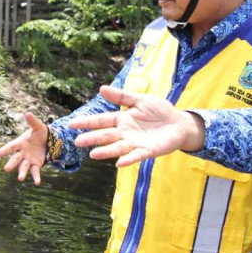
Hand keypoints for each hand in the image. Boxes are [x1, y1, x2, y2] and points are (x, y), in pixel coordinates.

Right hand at [0, 112, 48, 184]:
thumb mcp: (38, 126)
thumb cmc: (40, 132)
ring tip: (20, 178)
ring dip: (22, 172)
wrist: (49, 140)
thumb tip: (27, 113)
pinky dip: (36, 177)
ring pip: (23, 167)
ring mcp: (28, 160)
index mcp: (20, 143)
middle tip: (6, 169)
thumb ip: (32, 121)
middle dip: (11, 164)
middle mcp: (22, 153)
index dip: (4, 150)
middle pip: (15, 159)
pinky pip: (35, 172)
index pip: (11, 146)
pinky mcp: (36, 165)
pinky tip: (37, 182)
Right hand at [69, 85, 205, 166]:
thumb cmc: (160, 111)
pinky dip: (128, 160)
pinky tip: (119, 164)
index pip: (102, 121)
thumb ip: (122, 97)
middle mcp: (125, 133)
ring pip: (117, 147)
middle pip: (106, 135)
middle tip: (77, 141)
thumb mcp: (140, 100)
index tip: (72, 124)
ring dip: (106, 151)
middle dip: (92, 138)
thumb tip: (101, 88)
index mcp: (122, 119)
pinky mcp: (148, 151)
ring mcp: (135, 143)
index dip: (87, 122)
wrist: (179, 123)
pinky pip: (136, 156)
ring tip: (93, 154)